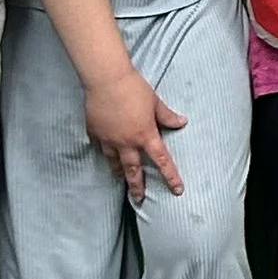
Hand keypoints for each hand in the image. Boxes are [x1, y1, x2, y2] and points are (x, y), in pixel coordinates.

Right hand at [83, 64, 187, 201]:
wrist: (106, 79)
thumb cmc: (134, 88)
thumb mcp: (155, 102)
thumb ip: (167, 116)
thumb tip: (182, 122)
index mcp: (145, 135)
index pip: (162, 160)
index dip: (171, 176)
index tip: (177, 190)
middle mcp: (127, 142)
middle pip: (133, 170)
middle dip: (137, 187)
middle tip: (139, 199)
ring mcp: (109, 139)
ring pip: (114, 163)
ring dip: (119, 173)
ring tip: (121, 179)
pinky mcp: (95, 133)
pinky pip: (101, 147)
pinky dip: (105, 152)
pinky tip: (106, 153)